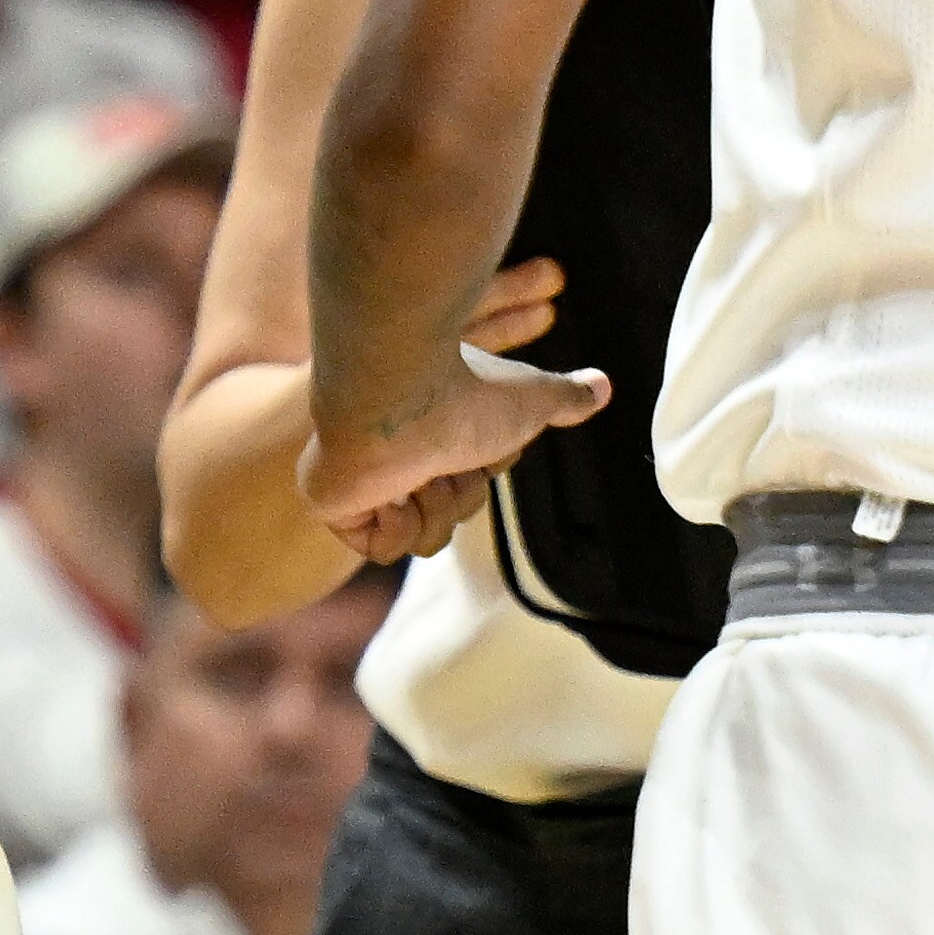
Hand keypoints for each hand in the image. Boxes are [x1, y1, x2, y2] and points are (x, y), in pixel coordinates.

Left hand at [300, 327, 609, 566]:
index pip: (473, 482)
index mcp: (430, 430)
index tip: (476, 441)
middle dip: (462, 494)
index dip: (486, 470)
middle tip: (445, 460)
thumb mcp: (532, 399)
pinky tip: (390, 491)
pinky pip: (379, 549)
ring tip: (419, 474)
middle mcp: (394, 452)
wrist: (398, 393)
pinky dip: (397, 525)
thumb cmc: (462, 393)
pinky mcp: (332, 503)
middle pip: (452, 513)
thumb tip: (600, 385)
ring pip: (422, 534)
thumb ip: (564, 397)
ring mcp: (360, 478)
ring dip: (435, 508)